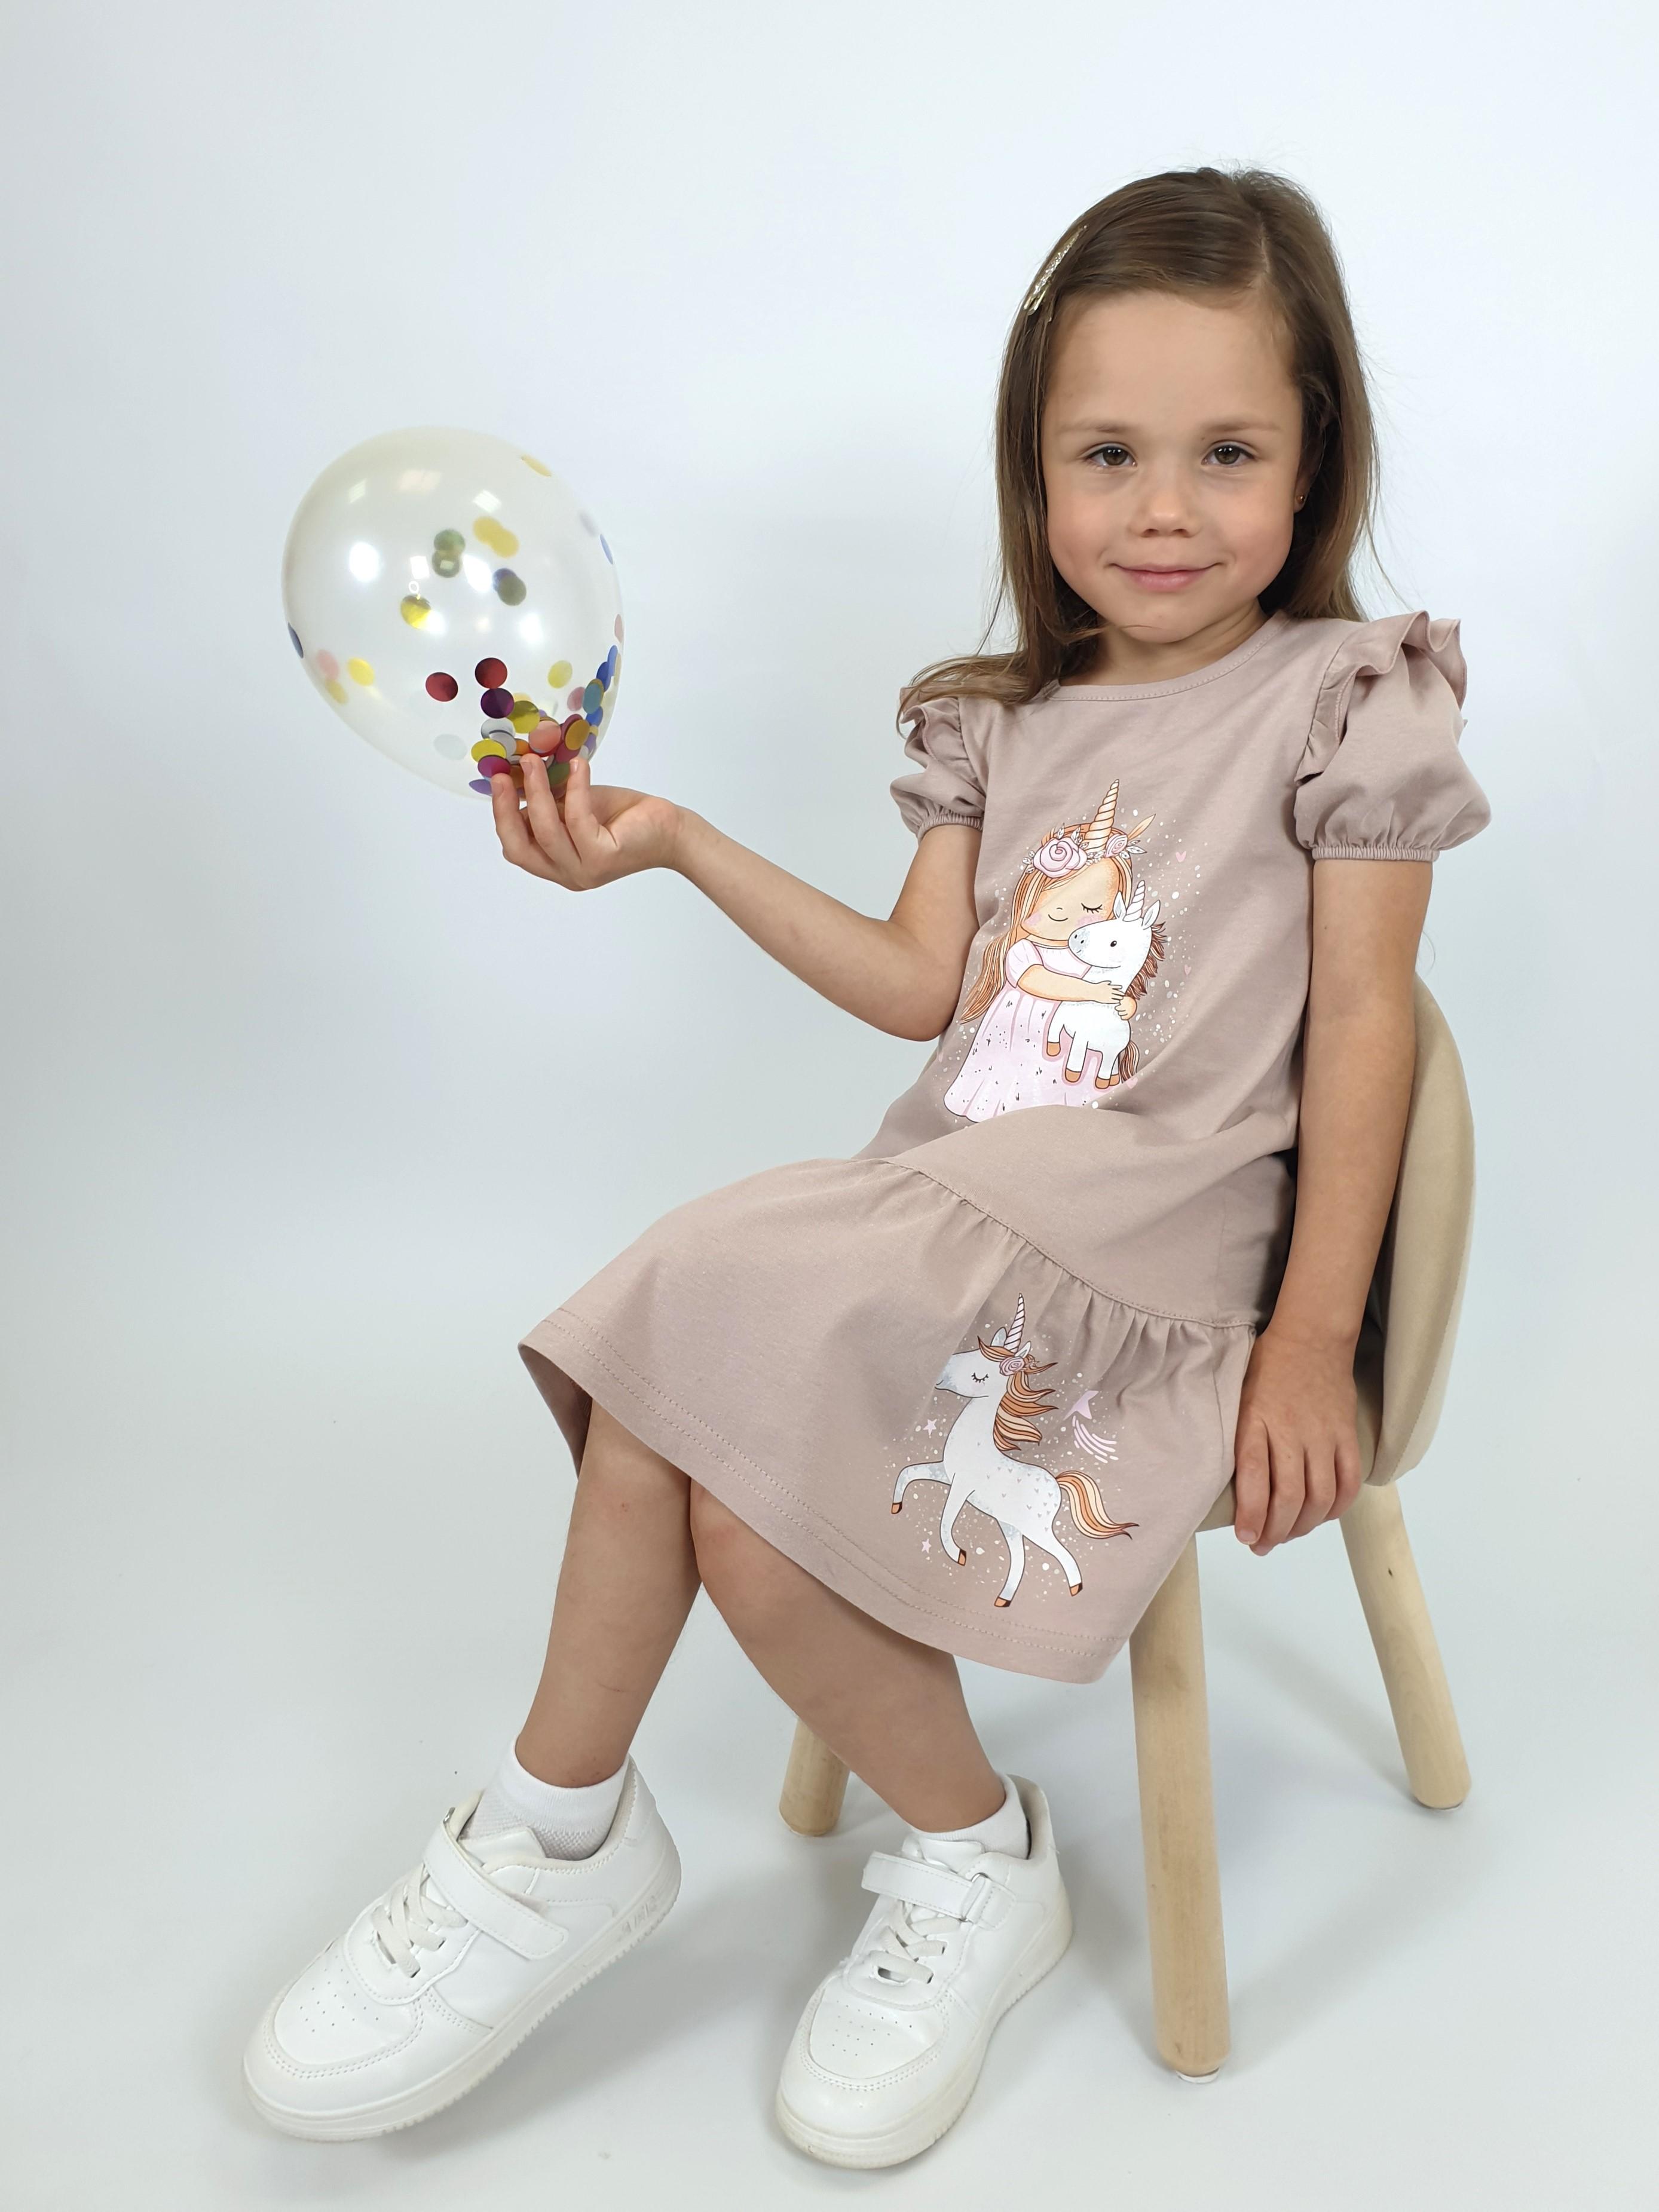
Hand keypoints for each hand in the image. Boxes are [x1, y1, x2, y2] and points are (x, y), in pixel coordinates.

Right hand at [490, 754, 685, 887]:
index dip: (501, 815)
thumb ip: (549, 801)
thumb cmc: (623, 817)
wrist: (668, 829)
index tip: (497, 780)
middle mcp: (567, 874)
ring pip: (546, 832)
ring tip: (534, 761)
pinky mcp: (603, 857)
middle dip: (505, 810)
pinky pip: (577, 820)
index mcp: (555, 864)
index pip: (516, 847)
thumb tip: (518, 773)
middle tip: (503, 774)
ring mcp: (584, 870)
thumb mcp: (575, 806)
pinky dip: (574, 789)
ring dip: (536, 792)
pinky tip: (577, 766)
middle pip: (519, 848)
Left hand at [1231, 1325, 1362, 1553]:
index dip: (1252, 1514)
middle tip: (1262, 1545)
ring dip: (1304, 1526)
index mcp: (1257, 1420)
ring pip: (1321, 1496)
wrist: (1311, 1336)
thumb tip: (1235, 1484)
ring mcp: (1323, 1434)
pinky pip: (1349, 1481)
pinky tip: (1323, 1516)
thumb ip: (1240, 1437)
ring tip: (1288, 1534)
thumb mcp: (1239, 1397)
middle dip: (1275, 1530)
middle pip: (1291, 1496)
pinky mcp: (1346, 1434)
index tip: (1245, 1537)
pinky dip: (1338, 1507)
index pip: (1256, 1477)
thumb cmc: (1266, 1367)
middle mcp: (1291, 1431)